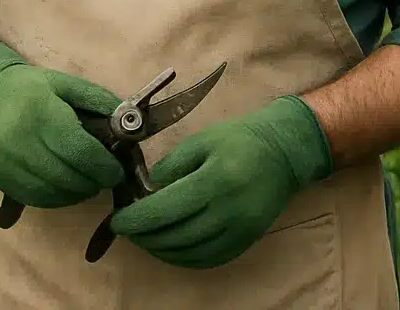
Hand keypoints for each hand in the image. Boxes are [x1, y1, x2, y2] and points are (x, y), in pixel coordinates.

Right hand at [0, 39, 123, 207]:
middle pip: (68, 177)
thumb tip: (128, 122)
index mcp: (42, 113)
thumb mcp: (67, 84)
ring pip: (53, 194)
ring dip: (78, 192)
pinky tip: (67, 185)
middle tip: (105, 175)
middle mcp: (21, 141)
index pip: (78, 151)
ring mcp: (8, 164)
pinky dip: (58, 198)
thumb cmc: (33, 89)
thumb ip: (98, 101)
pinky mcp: (1, 180)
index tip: (116, 171)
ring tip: (87, 179)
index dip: (103, 167)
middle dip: (94, 181)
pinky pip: (36, 200)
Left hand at [110, 95, 332, 268]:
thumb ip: (171, 167)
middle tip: (127, 229)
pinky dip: (183, 258)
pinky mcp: (246, 241)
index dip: (136, 220)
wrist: (282, 151)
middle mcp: (228, 211)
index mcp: (215, 180)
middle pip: (174, 237)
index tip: (117, 220)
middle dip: (144, 237)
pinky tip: (170, 247)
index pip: (165, 210)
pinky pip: (208, 259)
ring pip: (189, 254)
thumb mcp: (202, 141)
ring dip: (160, 250)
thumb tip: (144, 192)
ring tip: (145, 237)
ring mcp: (239, 231)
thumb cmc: (239, 140)